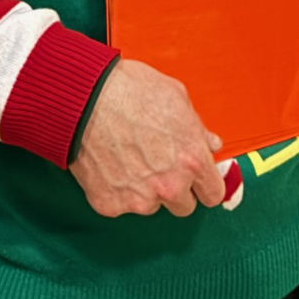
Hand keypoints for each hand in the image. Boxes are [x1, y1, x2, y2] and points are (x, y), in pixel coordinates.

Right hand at [71, 58, 226, 217]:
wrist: (85, 98)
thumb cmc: (130, 91)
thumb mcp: (177, 98)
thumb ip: (198, 129)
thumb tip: (210, 143)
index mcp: (192, 161)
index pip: (213, 194)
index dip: (205, 185)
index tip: (198, 181)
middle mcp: (170, 186)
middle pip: (184, 207)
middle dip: (176, 189)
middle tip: (159, 166)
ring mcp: (139, 199)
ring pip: (151, 206)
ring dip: (146, 191)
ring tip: (130, 160)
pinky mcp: (111, 204)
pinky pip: (122, 205)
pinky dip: (118, 190)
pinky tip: (112, 164)